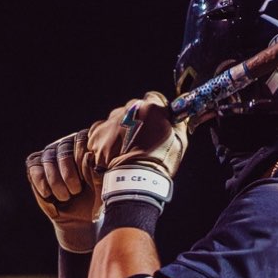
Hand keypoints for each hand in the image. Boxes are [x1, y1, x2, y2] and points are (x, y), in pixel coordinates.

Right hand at [25, 128, 99, 252]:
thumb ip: (97, 172)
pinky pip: (34, 169)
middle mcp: (68, 144)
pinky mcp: (36, 166)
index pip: (82, 140)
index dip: (82, 161)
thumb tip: (89, 155)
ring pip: (48, 159)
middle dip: (69, 174)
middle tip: (76, 191)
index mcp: (88, 145)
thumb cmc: (96, 200)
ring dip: (56, 182)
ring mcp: (51, 154)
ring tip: (65, 197)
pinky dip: (42, 183)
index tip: (86, 180)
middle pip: (64, 149)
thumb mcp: (102, 188)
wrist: (81, 218)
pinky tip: (49, 194)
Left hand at [89, 92, 187, 210]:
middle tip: (141, 139)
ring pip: (116, 120)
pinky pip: (101, 131)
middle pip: (133, 108)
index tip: (156, 120)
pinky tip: (113, 152)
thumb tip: (179, 115)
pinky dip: (106, 140)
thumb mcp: (179, 141)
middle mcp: (129, 110)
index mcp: (151, 107)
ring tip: (126, 149)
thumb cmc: (160, 162)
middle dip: (137, 120)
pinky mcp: (98, 134)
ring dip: (121, 130)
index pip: (154, 98)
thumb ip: (178, 123)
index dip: (156, 110)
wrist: (136, 180)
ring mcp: (111, 121)